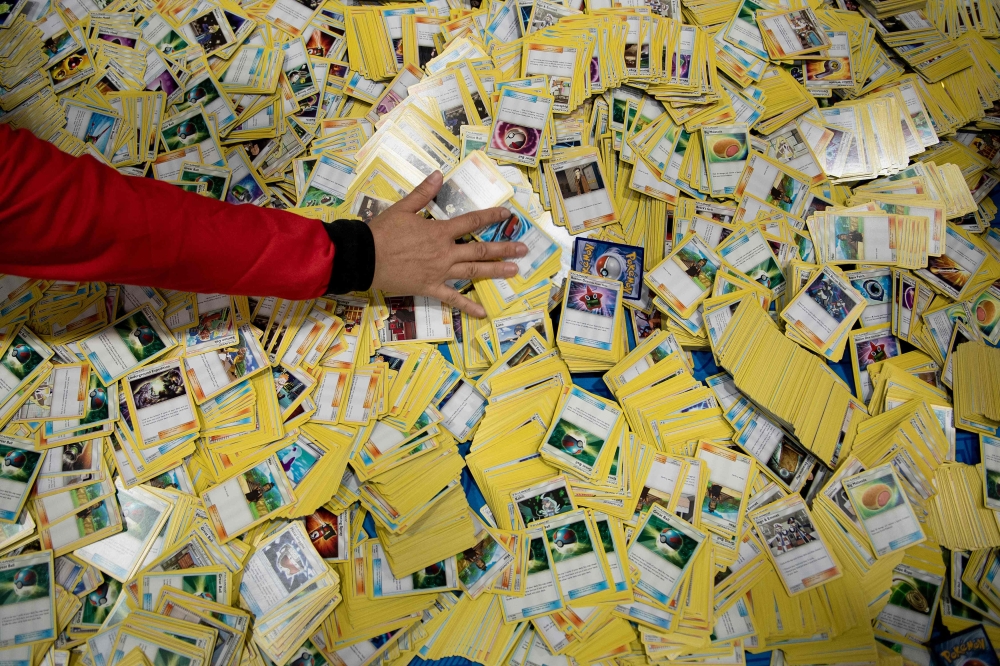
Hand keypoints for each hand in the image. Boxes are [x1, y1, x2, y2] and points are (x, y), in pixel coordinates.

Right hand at [368, 171, 527, 316]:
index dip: (491, 216)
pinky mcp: (430, 287)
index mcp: (439, 231)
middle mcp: (445, 252)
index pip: (471, 221)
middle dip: (504, 248)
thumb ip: (423, 192)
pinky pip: (452, 298)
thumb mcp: (402, 208)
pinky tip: (483, 312)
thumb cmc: (382, 232)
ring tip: (515, 271)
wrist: (365, 257)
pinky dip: (468, 306)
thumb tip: (439, 174)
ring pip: (473, 271)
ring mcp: (440, 272)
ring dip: (496, 271)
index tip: (507, 214)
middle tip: (523, 249)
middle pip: (480, 250)